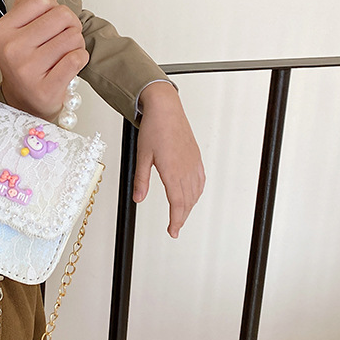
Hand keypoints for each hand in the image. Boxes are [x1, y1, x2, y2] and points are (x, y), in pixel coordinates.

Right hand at [0, 0, 88, 118]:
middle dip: (70, 24)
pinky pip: (77, 58)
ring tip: (65, 52)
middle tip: (64, 37)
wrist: (25, 101)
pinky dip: (80, 58)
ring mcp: (27, 71)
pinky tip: (70, 63)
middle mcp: (11, 50)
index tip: (53, 21)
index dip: (54, 7)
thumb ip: (27, 5)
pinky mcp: (46, 88)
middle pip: (62, 16)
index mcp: (1, 31)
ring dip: (76, 43)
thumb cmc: (25, 61)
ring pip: (73, 37)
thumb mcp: (16, 31)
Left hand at [135, 82, 205, 237]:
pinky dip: (197, 192)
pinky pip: (200, 180)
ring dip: (189, 206)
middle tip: (175, 227)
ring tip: (181, 214)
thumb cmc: (154, 128)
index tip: (172, 231)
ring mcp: (193, 162)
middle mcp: (186, 168)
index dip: (176, 220)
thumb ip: (141, 179)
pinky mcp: (195, 156)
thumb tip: (138, 198)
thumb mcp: (142, 155)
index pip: (177, 203)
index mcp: (172, 171)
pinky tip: (193, 193)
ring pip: (196, 192)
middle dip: (182, 217)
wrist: (166, 108)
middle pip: (188, 201)